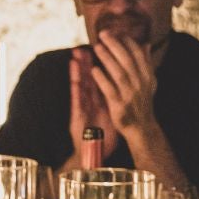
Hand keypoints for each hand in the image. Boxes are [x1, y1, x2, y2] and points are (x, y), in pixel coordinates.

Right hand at [67, 48, 116, 163]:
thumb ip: (115, 97)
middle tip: (83, 45)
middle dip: (85, 61)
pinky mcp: (78, 117)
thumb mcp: (112, 113)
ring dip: (77, 71)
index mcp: (99, 98)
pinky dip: (77, 90)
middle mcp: (90, 101)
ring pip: (80, 85)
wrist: (94, 153)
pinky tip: (76, 79)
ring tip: (75, 55)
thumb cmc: (104, 134)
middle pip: (87, 78)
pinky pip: (78, 101)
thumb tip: (123, 85)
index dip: (99, 63)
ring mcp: (83, 108)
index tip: (101, 48)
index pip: (99, 77)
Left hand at [89, 33, 159, 136]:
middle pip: (127, 60)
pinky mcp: (119, 105)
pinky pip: (110, 89)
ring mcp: (130, 94)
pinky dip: (102, 79)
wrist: (142, 127)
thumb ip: (146, 63)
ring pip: (118, 72)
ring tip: (97, 47)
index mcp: (147, 76)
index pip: (138, 54)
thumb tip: (146, 44)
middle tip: (103, 34)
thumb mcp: (148, 81)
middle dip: (115, 45)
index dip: (127, 42)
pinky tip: (93, 69)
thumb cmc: (142, 101)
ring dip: (107, 58)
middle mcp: (140, 83)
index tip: (117, 31)